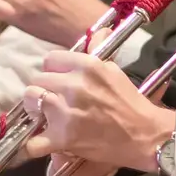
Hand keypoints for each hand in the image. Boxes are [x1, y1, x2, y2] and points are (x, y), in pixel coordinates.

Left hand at [19, 49, 174, 170]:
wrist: (145, 136)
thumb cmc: (130, 103)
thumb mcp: (114, 70)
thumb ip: (99, 49)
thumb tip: (100, 31)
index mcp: (86, 66)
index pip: (50, 59)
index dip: (53, 70)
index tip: (59, 80)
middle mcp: (73, 85)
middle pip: (37, 80)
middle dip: (44, 90)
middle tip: (54, 100)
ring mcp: (65, 112)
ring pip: (30, 101)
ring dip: (36, 110)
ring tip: (48, 117)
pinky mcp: (63, 138)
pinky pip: (33, 142)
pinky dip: (34, 144)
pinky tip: (41, 142)